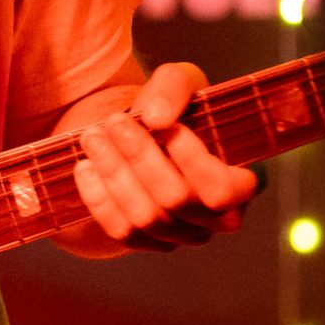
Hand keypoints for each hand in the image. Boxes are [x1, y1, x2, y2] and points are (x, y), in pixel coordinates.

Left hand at [71, 62, 259, 252]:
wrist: (142, 133)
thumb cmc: (172, 110)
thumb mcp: (179, 82)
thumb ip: (173, 87)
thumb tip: (157, 117)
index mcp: (239, 182)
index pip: (222, 189)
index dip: (191, 159)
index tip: (164, 125)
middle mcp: (215, 217)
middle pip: (176, 198)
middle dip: (140, 156)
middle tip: (114, 122)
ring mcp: (182, 234)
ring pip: (146, 217)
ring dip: (114, 173)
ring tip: (93, 137)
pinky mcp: (148, 242)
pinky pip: (121, 231)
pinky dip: (98, 199)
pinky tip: (85, 167)